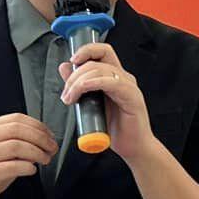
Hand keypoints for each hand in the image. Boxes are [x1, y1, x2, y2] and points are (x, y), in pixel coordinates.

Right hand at [0, 113, 56, 198]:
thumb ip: (15, 143)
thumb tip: (42, 140)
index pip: (15, 119)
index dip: (37, 125)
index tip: (49, 135)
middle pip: (17, 130)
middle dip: (41, 138)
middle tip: (52, 148)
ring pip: (16, 146)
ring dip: (37, 153)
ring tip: (45, 160)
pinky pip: (12, 166)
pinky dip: (28, 167)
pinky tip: (31, 170)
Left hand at [60, 42, 157, 164]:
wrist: (134, 148)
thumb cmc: (116, 129)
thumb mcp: (90, 104)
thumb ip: (78, 85)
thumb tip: (64, 66)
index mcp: (115, 77)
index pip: (102, 51)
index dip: (86, 50)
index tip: (71, 61)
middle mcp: (124, 78)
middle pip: (99, 57)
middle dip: (76, 72)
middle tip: (66, 92)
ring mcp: (129, 86)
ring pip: (100, 69)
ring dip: (79, 81)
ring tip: (70, 98)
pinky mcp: (132, 97)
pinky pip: (111, 82)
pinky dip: (92, 83)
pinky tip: (82, 91)